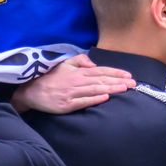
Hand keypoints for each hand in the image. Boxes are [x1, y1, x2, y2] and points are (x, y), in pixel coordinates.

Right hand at [12, 54, 133, 114]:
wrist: (32, 90)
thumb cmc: (50, 77)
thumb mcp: (64, 64)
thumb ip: (79, 61)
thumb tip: (93, 63)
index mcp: (78, 72)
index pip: (101, 71)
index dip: (116, 73)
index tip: (129, 76)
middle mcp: (77, 81)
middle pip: (101, 80)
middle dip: (119, 81)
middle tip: (133, 84)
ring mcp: (72, 93)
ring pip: (95, 89)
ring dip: (111, 89)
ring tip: (124, 89)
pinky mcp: (67, 104)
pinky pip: (83, 101)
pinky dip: (95, 98)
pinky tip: (105, 97)